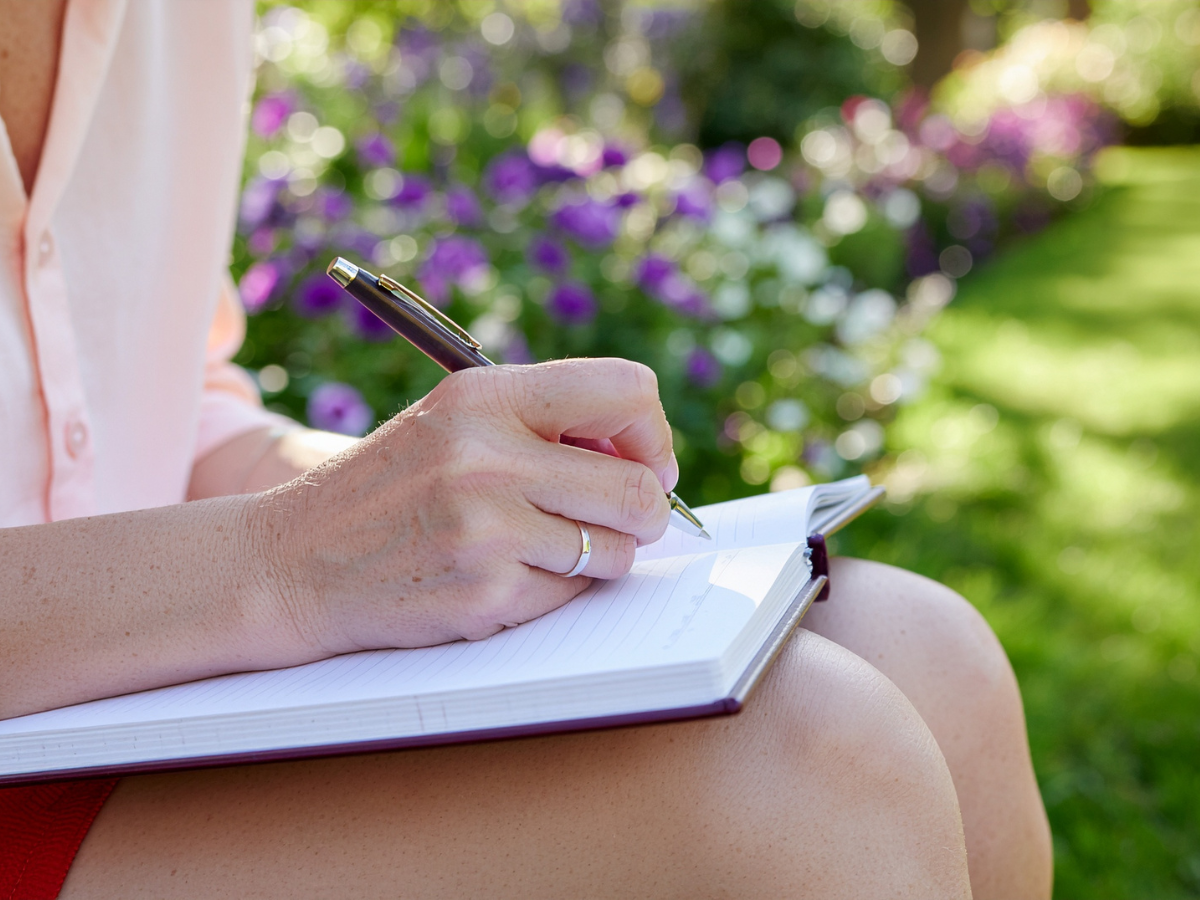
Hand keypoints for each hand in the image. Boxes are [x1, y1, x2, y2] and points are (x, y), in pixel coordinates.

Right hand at [252, 359, 677, 655]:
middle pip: (637, 490)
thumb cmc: (386, 490)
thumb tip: (648, 462)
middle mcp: (486, 455)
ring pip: (613, 552)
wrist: (291, 563)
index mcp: (484, 396)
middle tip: (619, 523)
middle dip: (643, 515)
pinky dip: (550, 594)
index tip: (642, 464)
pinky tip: (498, 578)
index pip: (627, 389)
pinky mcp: (483, 593)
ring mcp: (485, 529)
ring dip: (597, 559)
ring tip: (539, 549)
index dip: (651, 435)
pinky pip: (569, 596)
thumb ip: (541, 426)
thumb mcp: (451, 424)